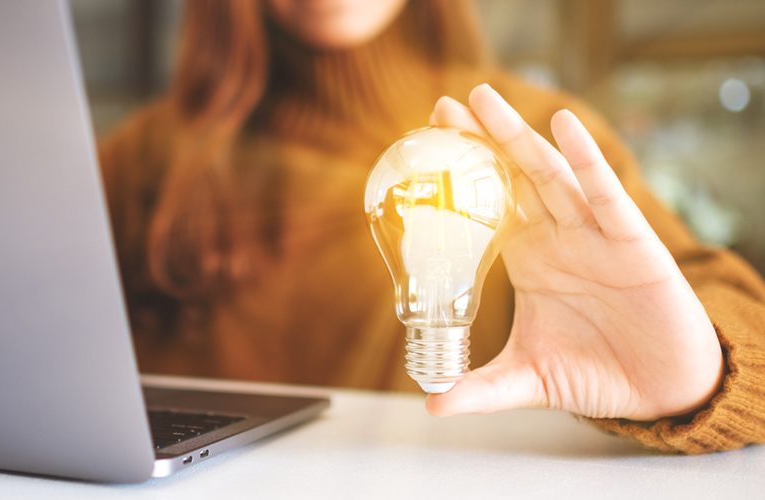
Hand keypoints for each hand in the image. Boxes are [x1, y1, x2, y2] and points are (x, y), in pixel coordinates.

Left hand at [424, 84, 722, 420]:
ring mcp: (591, 235)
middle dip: (478, 141)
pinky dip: (586, 159)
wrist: (660, 389)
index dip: (458, 179)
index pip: (486, 207)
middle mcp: (556, 238)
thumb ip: (481, 388)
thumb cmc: (595, 372)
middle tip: (442, 107)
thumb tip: (432, 404)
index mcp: (528, 258)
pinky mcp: (631, 242)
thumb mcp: (529, 379)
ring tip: (484, 101)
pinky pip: (605, 195)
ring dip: (517, 136)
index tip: (424, 149)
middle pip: (511, 178)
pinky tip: (564, 127)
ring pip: (550, 175)